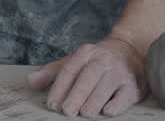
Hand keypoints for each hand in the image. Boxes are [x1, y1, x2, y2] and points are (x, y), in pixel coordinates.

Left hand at [26, 36, 147, 117]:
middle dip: (77, 94)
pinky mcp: (134, 85)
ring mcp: (120, 72)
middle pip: (89, 75)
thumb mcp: (73, 62)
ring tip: (84, 113)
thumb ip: (51, 73)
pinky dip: (118, 103)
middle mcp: (103, 60)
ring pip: (107, 85)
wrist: (130, 51)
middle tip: (67, 111)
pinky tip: (108, 112)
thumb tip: (30, 82)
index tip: (52, 104)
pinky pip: (126, 94)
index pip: (70, 69)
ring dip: (95, 100)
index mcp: (85, 53)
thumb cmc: (96, 62)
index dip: (60, 87)